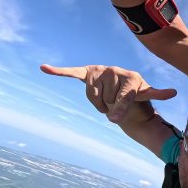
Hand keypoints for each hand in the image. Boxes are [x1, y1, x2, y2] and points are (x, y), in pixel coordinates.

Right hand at [40, 64, 175, 122]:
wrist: (130, 92)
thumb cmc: (138, 99)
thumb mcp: (142, 103)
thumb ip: (129, 108)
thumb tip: (114, 119)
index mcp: (132, 78)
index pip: (123, 96)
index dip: (120, 108)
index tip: (115, 119)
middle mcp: (116, 71)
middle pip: (108, 98)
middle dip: (112, 106)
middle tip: (120, 104)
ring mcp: (102, 72)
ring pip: (93, 96)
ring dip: (99, 104)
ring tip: (109, 101)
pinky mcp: (88, 73)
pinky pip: (72, 73)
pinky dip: (59, 72)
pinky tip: (45, 68)